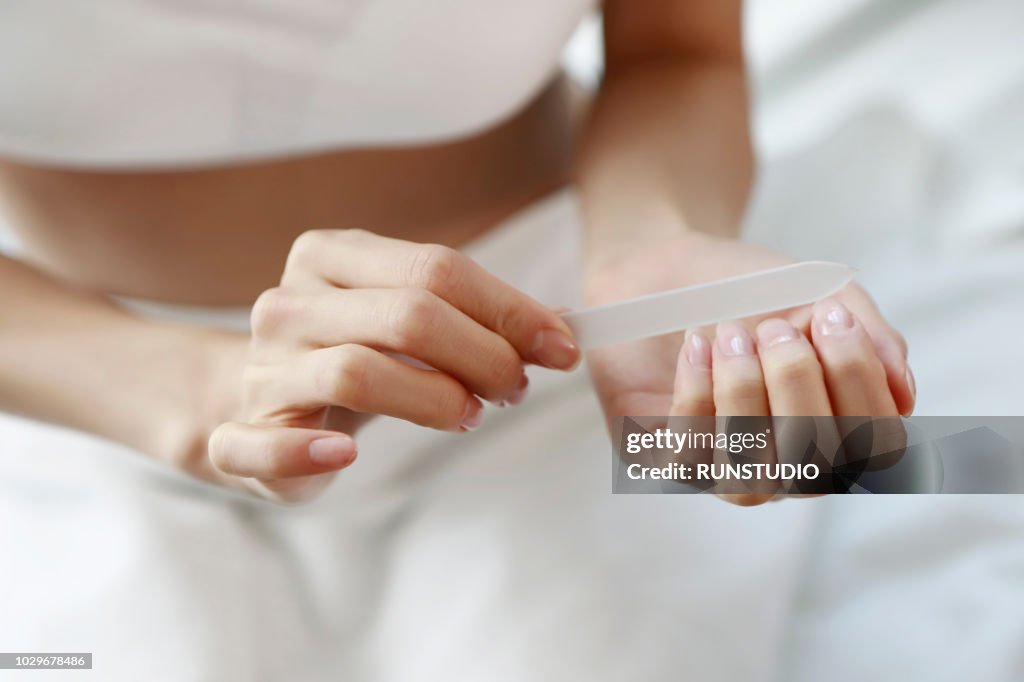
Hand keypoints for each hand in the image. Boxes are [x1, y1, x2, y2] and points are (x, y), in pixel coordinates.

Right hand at [207, 229, 580, 501]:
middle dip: (484, 354)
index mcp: (332, 257)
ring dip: (431, 398)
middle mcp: (290, 303)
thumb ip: (474, 316)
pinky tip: (347, 454)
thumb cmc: (350, 356)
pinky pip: (258, 444)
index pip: (436, 267)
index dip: (510, 309)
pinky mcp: (237, 435)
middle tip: (517, 388)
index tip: (561, 346)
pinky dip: (305, 451)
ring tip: (469, 414)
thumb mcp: (406, 321)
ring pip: (356, 371)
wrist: (256, 403)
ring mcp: (262, 368)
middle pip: (408, 314)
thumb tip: (559, 323)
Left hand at [585, 232, 915, 502]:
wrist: (671, 274)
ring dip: (745, 397)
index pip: (877, 444)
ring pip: (754, 477)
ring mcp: (735, 470)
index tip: (832, 316)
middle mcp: (795, 464)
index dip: (860, 383)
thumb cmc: (753, 291)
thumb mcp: (820, 293)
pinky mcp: (676, 464)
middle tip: (772, 326)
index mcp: (843, 426)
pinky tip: (696, 347)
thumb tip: (903, 389)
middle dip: (797, 383)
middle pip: (817, 466)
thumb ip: (872, 335)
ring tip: (731, 335)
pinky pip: (692, 460)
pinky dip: (697, 398)